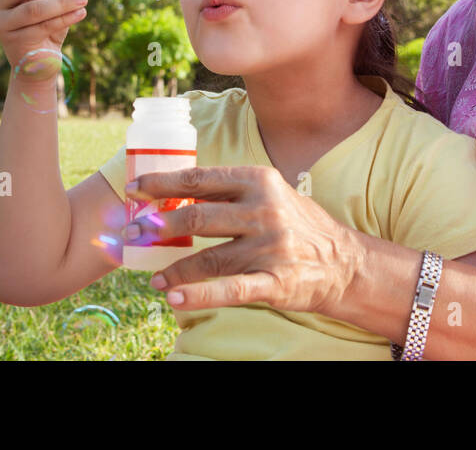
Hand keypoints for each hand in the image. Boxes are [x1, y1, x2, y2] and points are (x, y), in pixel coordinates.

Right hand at [0, 0, 87, 68]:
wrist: (39, 60)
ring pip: (32, 8)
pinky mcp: (13, 42)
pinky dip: (64, 19)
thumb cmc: (48, 26)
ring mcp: (2, 23)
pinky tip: (80, 14)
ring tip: (82, 1)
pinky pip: (42, 27)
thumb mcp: (55, 3)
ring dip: (61, 3)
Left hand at [124, 166, 360, 315]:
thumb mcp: (272, 193)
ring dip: (173, 268)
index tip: (134, 189)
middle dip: (157, 227)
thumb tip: (177, 192)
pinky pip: (229, 290)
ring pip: (208, 258)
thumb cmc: (298, 224)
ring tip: (153, 277)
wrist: (344, 263)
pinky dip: (198, 295)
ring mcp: (270, 246)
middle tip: (130, 233)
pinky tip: (174, 297)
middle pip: (197, 217)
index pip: (200, 179)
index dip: (162, 184)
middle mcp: (264, 210)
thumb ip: (232, 191)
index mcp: (259, 180)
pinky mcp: (275, 281)